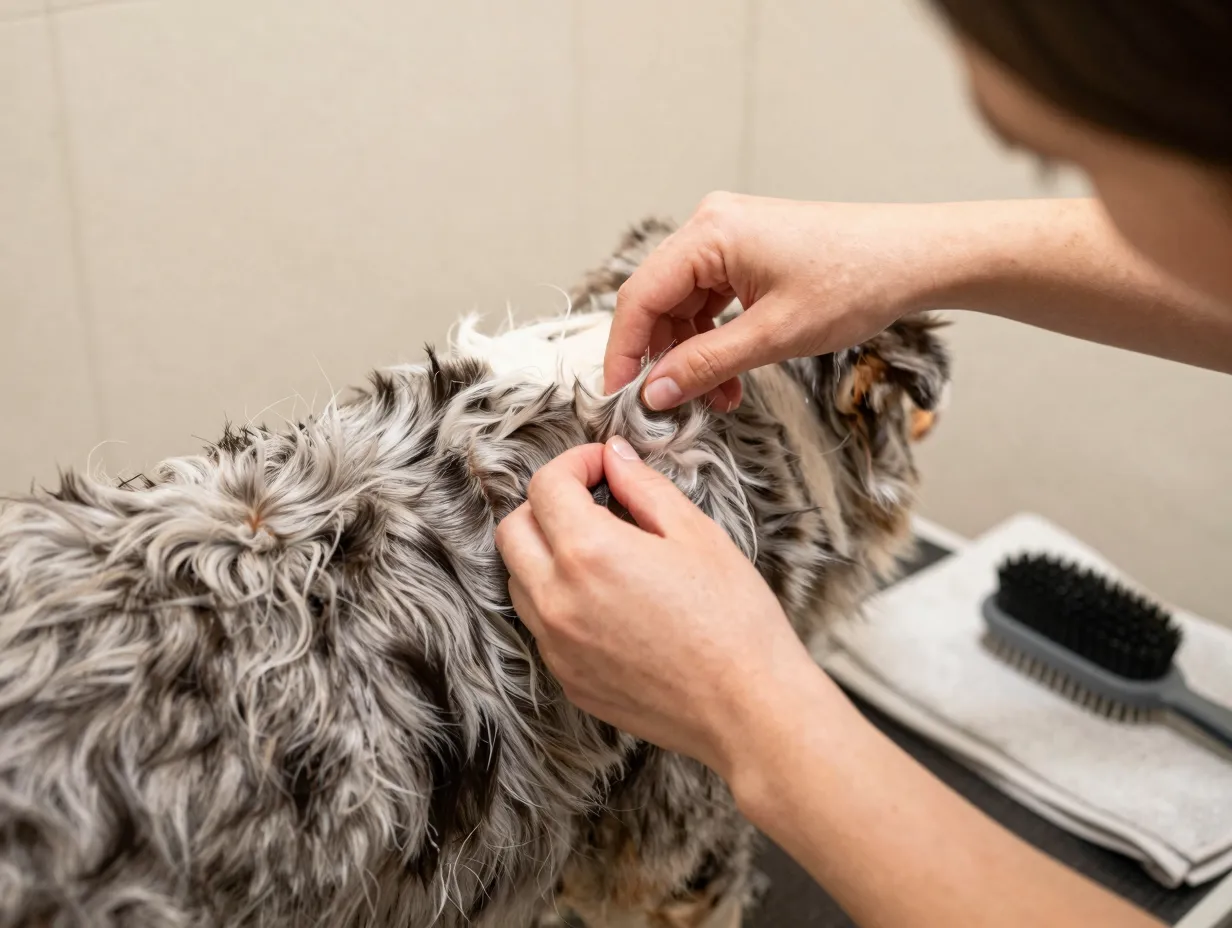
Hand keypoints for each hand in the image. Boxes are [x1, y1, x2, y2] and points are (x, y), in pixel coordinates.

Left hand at [494, 437, 818, 775]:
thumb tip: (614, 456)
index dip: (575, 463)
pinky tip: (610, 602)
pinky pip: (542, 626)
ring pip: (518, 580)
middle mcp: (557, 600)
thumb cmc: (734, 620)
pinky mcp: (567, 680)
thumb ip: (644, 486)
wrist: (748, 710)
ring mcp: (556, 646)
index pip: (546, 486)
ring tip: (603, 554)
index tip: (603, 467)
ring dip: (545, 555)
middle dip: (546, 505)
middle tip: (594, 504)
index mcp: (588, 553)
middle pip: (513, 531)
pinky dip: (560, 601)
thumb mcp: (697, 534)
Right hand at [604, 193, 944, 408]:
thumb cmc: (855, 282)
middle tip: (668, 406)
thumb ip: (705, 365)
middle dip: (662, 357)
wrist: (914, 259)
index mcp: (709, 232)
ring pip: (683, 305)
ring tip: (715, 399)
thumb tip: (654, 392)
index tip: (620, 396)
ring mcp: (729, 236)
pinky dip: (713, 340)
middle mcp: (710, 225)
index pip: (640, 296)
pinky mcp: (746, 251)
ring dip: (691, 355)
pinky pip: (709, 300)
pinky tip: (728, 376)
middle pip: (658, 300)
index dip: (624, 351)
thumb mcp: (773, 336)